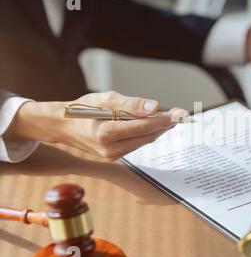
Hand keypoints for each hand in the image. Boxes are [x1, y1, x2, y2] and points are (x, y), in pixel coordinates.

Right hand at [5, 91, 187, 160]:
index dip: (165, 119)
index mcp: (105, 134)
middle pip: (147, 136)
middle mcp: (110, 150)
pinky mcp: (115, 156)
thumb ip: (130, 104)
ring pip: (144, 141)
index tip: (181, 113)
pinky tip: (155, 124)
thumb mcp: (104, 99)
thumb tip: (154, 107)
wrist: (63, 127)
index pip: (143, 126)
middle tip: (181, 114)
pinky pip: (137, 143)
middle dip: (166, 124)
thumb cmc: (81, 109)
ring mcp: (113, 155)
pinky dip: (147, 133)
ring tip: (172, 117)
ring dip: (158, 129)